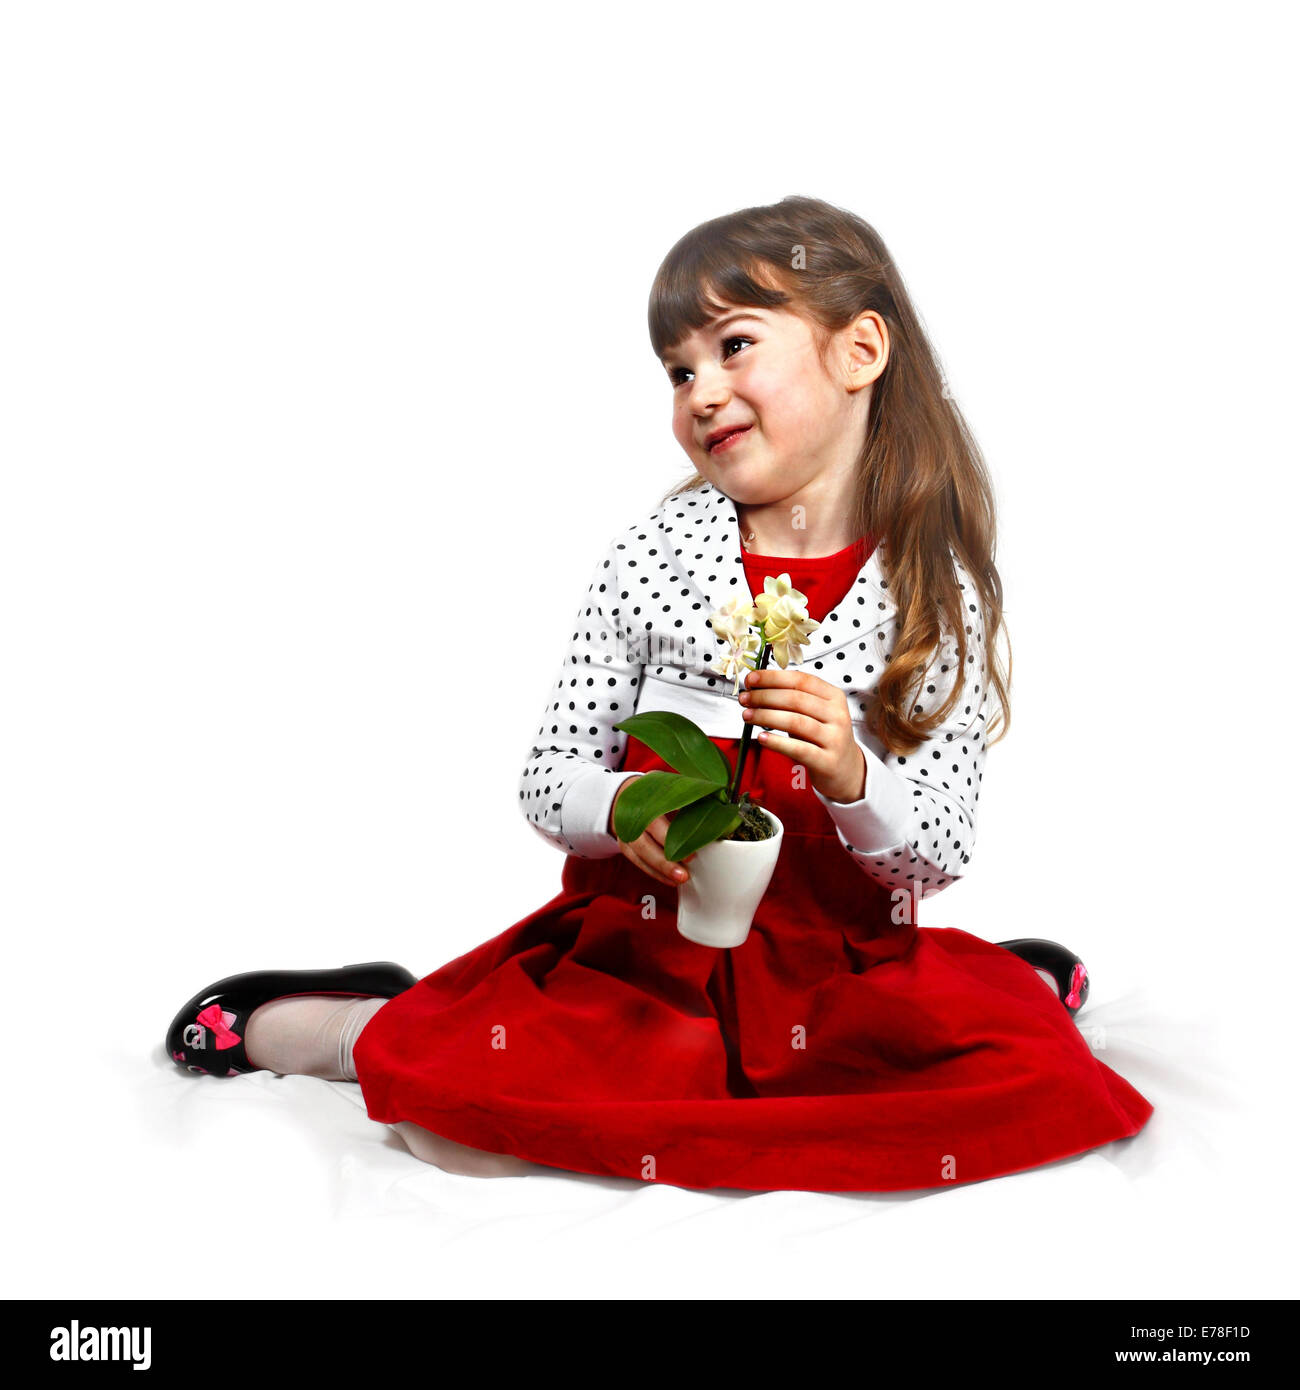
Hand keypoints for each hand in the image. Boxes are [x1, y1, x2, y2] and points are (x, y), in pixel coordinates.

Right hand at [609, 778, 695, 887]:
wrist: (621, 795)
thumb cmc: (650, 792)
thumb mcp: (666, 786)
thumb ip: (686, 793)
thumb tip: (716, 801)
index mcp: (643, 803)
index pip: (656, 822)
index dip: (671, 837)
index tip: (690, 850)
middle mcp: (632, 821)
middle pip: (646, 845)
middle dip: (665, 862)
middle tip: (684, 873)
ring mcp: (627, 836)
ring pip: (641, 857)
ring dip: (661, 871)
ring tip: (679, 880)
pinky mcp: (626, 848)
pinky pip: (640, 864)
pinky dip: (655, 874)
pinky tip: (671, 880)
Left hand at [739, 668, 866, 802]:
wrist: (847, 770)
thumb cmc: (824, 737)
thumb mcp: (815, 713)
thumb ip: (792, 699)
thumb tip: (757, 688)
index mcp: (834, 696)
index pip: (801, 680)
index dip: (773, 678)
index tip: (751, 680)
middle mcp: (837, 715)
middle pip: (795, 699)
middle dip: (764, 696)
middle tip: (745, 699)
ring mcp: (834, 738)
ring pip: (795, 721)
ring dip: (766, 716)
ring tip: (747, 715)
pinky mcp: (827, 761)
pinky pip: (798, 749)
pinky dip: (777, 742)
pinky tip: (761, 737)